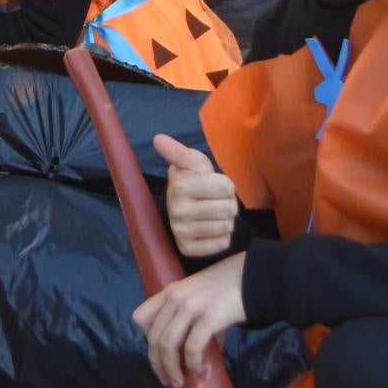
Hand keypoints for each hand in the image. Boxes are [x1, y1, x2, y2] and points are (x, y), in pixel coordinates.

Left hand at [133, 252, 248, 387]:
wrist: (255, 275)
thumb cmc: (229, 287)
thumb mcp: (202, 299)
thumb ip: (194, 323)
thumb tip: (199, 357)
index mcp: (170, 292)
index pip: (140, 317)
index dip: (147, 338)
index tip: (160, 351)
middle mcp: (176, 298)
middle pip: (154, 338)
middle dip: (158, 364)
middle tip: (167, 381)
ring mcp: (191, 306)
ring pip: (168, 344)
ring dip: (170, 369)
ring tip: (178, 382)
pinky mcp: (210, 316)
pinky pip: (192, 346)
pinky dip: (192, 363)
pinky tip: (198, 370)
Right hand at [152, 133, 237, 257]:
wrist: (182, 207)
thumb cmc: (193, 180)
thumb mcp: (192, 163)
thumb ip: (179, 152)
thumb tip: (158, 138)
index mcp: (179, 185)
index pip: (227, 187)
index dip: (225, 185)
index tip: (211, 184)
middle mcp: (176, 210)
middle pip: (229, 209)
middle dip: (227, 203)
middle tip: (213, 200)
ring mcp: (181, 232)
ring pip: (226, 226)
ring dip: (225, 220)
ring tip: (212, 213)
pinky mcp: (187, 249)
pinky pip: (221, 244)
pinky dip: (221, 237)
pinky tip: (209, 229)